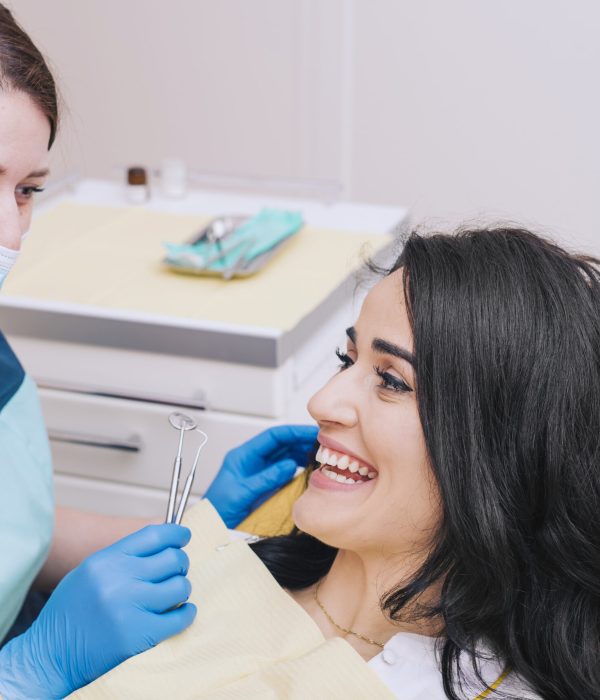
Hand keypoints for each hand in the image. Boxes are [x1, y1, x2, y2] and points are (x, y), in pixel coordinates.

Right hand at [0, 524, 195, 698]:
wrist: (49, 655)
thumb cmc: (70, 612)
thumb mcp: (89, 571)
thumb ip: (123, 556)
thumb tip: (162, 543)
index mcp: (106, 560)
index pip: (154, 535)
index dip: (175, 533)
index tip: (184, 535)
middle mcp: (119, 580)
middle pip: (172, 559)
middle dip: (180, 563)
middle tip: (176, 571)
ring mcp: (130, 608)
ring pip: (180, 586)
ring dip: (182, 589)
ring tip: (172, 595)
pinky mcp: (139, 635)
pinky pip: (180, 618)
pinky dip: (186, 614)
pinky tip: (181, 612)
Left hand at [205, 424, 317, 527]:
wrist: (213, 528)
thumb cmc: (218, 510)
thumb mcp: (241, 493)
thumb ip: (265, 479)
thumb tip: (289, 464)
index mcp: (243, 456)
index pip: (272, 437)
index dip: (293, 432)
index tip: (310, 432)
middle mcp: (253, 461)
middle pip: (281, 444)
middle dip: (301, 441)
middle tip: (323, 442)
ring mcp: (260, 472)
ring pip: (285, 456)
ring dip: (302, 453)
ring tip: (320, 454)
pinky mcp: (265, 484)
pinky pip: (285, 471)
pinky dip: (298, 468)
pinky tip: (309, 469)